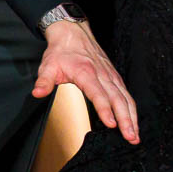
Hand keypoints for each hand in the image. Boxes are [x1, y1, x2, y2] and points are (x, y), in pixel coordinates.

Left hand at [36, 19, 138, 143]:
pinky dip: (131, 109)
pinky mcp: (115, 77)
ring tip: (135, 135)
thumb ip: (44, 81)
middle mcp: (103, 75)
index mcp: (86, 73)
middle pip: (118, 99)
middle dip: (125, 120)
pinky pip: (126, 94)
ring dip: (132, 117)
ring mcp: (111, 76)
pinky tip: (133, 121)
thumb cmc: (61, 52)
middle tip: (130, 137)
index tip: (111, 124)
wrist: (73, 34)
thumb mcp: (48, 65)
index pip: (98, 94)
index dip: (105, 110)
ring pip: (126, 98)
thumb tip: (37, 93)